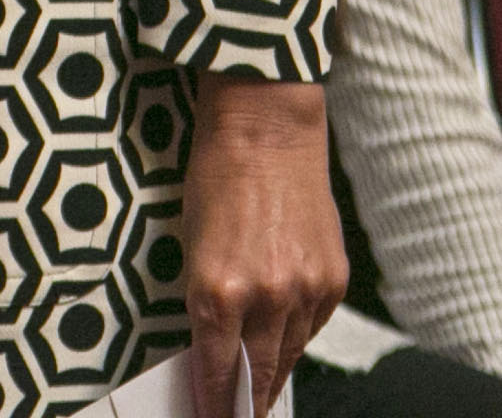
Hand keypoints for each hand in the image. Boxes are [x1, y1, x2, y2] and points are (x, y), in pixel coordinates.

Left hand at [183, 71, 344, 415]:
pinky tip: (282, 341)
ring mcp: (305, 292)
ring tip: (260, 393)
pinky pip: (312, 328)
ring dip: (272, 374)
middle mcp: (265, 298)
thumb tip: (213, 341)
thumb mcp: (190, 241)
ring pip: (288, 355)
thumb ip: (205, 296)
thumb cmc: (213, 177)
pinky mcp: (332, 282)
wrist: (266, 132)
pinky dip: (295, 336)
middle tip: (235, 417)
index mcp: (217, 288)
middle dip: (246, 401)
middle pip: (257, 372)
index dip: (212, 402)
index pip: (215, 368)